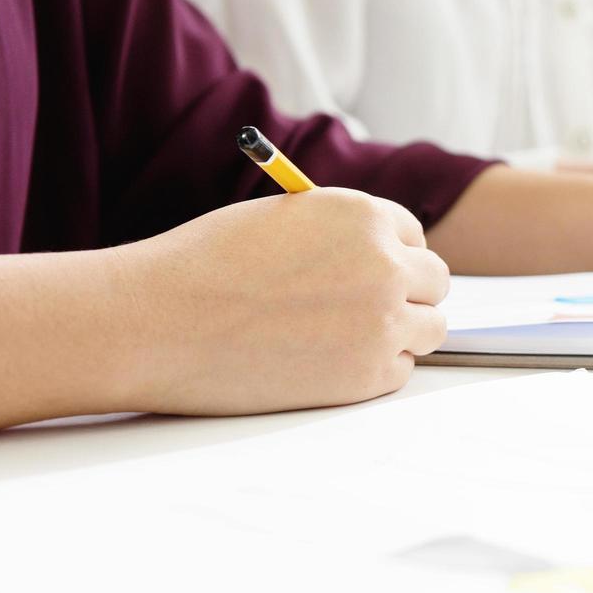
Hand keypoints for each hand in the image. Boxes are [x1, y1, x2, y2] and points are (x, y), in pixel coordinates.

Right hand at [115, 188, 449, 414]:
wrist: (157, 322)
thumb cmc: (205, 265)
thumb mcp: (284, 218)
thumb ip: (339, 233)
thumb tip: (383, 254)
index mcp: (364, 216)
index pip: (414, 236)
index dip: (392, 255)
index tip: (372, 270)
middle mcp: (387, 266)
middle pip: (435, 283)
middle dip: (407, 293)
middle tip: (367, 308)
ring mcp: (384, 323)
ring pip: (431, 329)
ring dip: (402, 332)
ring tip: (348, 336)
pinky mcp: (369, 376)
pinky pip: (400, 370)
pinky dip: (374, 369)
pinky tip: (327, 363)